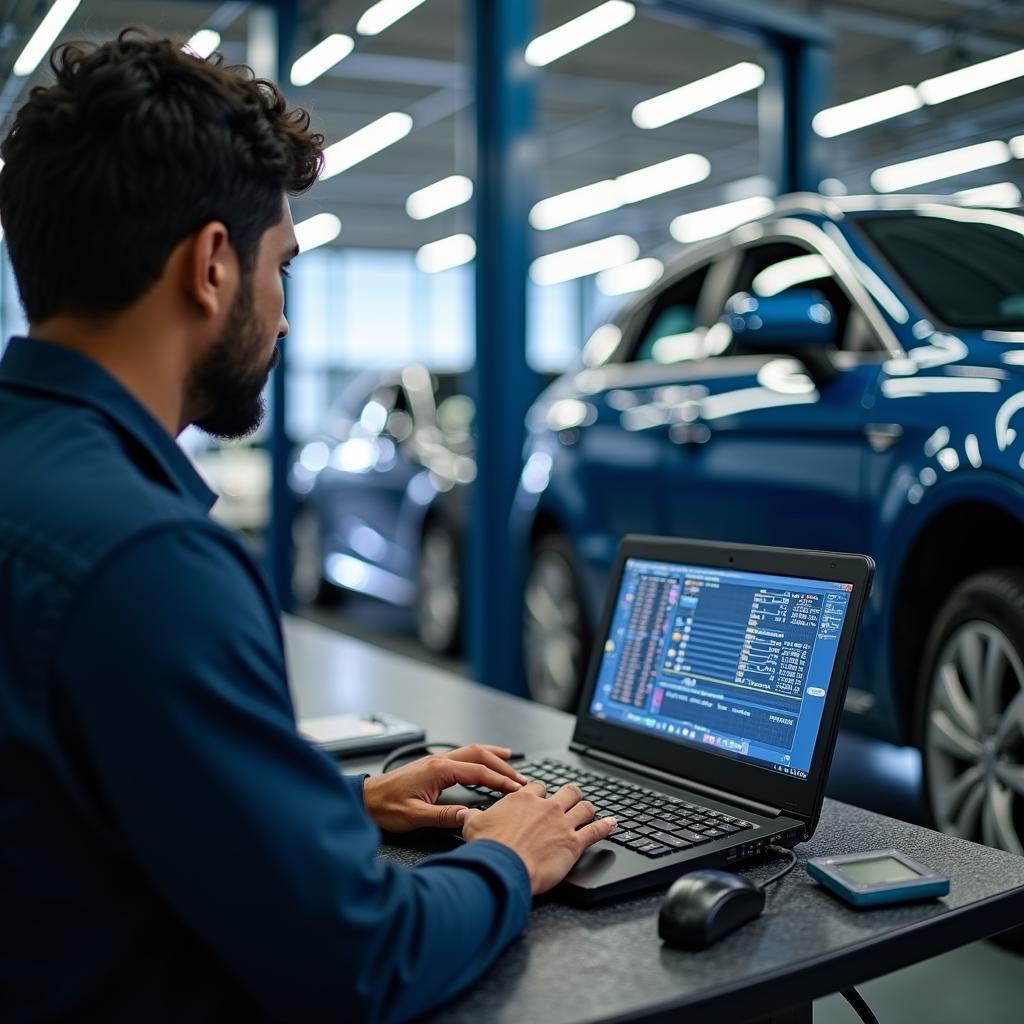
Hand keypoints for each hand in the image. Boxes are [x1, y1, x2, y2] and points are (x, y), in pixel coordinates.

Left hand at [362, 744, 526, 831]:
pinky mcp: (432, 766)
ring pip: (471, 752)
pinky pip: (462, 756)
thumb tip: (470, 816)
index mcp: (438, 770)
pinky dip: (479, 758)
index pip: (478, 772)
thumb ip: (443, 816)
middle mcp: (439, 761)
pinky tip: (483, 763)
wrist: (363, 800)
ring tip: (511, 761)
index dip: (500, 781)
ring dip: (492, 757)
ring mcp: (435, 761)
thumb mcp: (414, 816)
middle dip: (502, 766)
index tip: (517, 790)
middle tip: (521, 779)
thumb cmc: (384, 808)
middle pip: (479, 755)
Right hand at [459, 781, 617, 894]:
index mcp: (523, 799)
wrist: (503, 867)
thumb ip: (474, 816)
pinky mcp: (574, 843)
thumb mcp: (473, 826)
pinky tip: (613, 824)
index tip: (540, 799)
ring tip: (591, 810)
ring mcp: (562, 824)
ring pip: (584, 807)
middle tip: (570, 800)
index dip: (540, 793)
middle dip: (570, 795)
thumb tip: (465, 813)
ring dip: (588, 808)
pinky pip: (596, 830)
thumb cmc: (488, 847)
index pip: (538, 787)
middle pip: (567, 791)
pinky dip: (606, 826)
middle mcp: (546, 807)